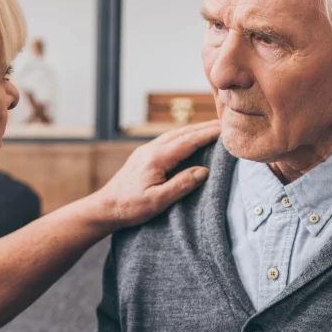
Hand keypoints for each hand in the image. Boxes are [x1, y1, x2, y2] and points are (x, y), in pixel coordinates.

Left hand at [90, 120, 220, 230]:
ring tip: (213, 129)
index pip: (189, 140)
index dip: (209, 134)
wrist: (105, 207)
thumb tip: (204, 171)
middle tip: (227, 124)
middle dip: (205, 127)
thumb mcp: (158, 201)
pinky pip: (168, 140)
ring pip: (175, 134)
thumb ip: (181, 185)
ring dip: (195, 130)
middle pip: (184, 132)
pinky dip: (184, 136)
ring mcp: (146, 150)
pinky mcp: (143, 155)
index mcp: (157, 157)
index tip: (227, 129)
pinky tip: (190, 139)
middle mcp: (151, 149)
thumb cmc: (130, 207)